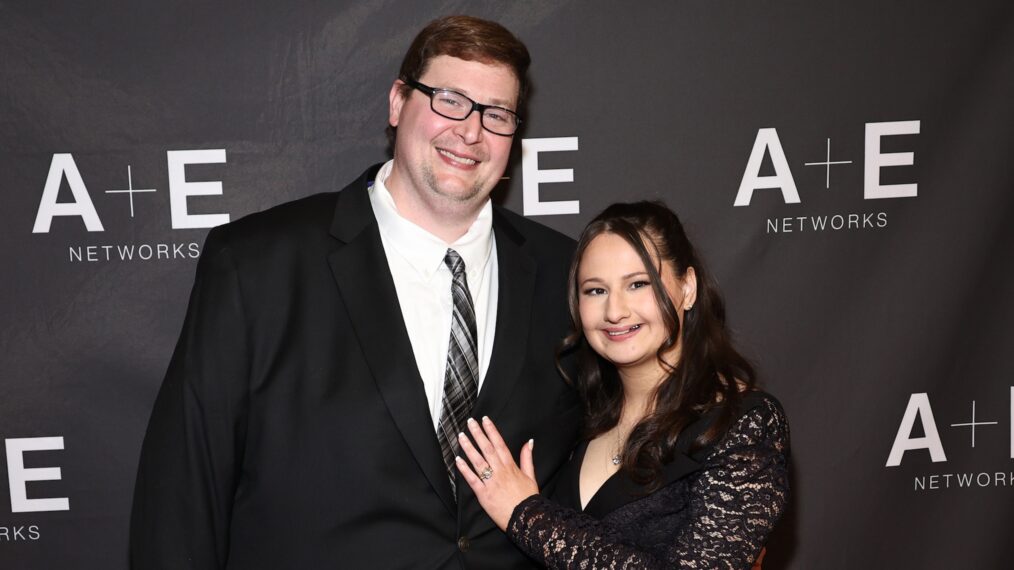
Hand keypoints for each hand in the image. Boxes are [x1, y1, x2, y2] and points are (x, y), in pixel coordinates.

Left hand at [455, 416, 537, 530]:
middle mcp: (500, 471)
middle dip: (478, 434)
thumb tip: (529, 442)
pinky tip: (458, 460)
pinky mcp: (484, 494)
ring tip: (462, 436)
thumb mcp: (531, 476)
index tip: (485, 420)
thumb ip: (528, 457)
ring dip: (469, 447)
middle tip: (470, 422)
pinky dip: (464, 469)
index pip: (499, 444)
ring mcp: (491, 482)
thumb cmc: (528, 498)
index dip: (491, 430)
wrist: (526, 518)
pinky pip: (472, 479)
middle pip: (487, 448)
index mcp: (511, 466)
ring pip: (478, 461)